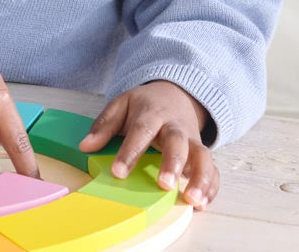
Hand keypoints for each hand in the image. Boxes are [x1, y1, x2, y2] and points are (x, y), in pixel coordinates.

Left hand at [78, 80, 217, 209]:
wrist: (175, 95)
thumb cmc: (145, 105)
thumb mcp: (121, 105)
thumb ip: (104, 124)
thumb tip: (86, 145)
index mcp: (152, 113)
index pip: (142, 130)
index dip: (130, 152)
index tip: (118, 173)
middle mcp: (175, 127)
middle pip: (178, 142)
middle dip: (173, 163)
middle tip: (164, 184)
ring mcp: (192, 140)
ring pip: (202, 156)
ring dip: (200, 178)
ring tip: (192, 200)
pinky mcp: (202, 153)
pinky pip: (213, 169)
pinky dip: (211, 186)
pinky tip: (202, 203)